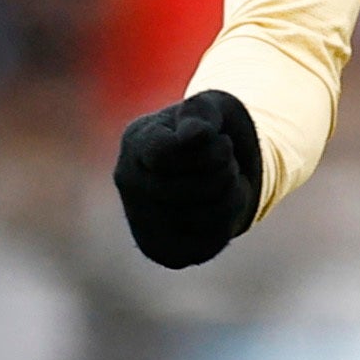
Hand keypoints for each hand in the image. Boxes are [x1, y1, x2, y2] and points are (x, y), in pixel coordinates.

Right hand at [113, 88, 263, 264]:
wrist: (217, 169)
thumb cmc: (211, 133)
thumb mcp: (212, 108)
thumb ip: (201, 113)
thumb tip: (193, 135)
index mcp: (136, 141)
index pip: (170, 153)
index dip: (209, 146)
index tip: (215, 134)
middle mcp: (129, 182)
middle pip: (196, 185)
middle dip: (225, 167)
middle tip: (224, 157)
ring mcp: (142, 219)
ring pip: (206, 215)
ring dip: (230, 193)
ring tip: (223, 180)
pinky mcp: (164, 250)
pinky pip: (210, 240)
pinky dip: (228, 220)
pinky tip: (218, 206)